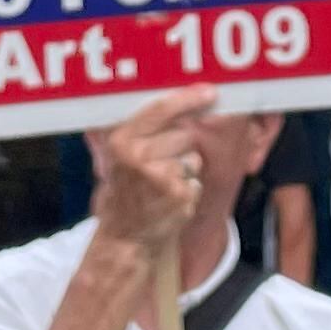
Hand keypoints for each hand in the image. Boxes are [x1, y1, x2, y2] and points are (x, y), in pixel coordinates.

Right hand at [90, 89, 215, 253]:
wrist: (126, 237)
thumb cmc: (127, 191)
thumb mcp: (119, 156)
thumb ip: (141, 128)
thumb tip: (180, 99)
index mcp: (121, 141)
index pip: (160, 109)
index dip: (188, 98)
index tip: (211, 92)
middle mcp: (137, 156)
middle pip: (184, 134)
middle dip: (181, 148)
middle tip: (160, 169)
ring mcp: (159, 177)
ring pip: (194, 158)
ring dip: (185, 171)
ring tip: (162, 187)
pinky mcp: (178, 196)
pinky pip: (197, 181)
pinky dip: (188, 191)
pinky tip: (169, 202)